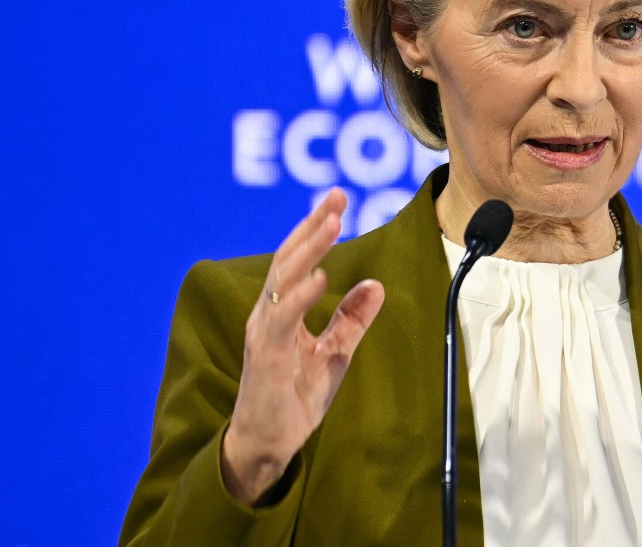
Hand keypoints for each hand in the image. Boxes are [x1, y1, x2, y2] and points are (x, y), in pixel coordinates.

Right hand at [220, 189, 385, 504]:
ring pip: (283, 281)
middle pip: (288, 259)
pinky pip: (283, 320)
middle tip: (336, 198)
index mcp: (281, 310)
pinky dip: (301, 296)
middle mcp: (268, 314)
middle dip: (313, 226)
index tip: (338, 199)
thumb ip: (351, 319)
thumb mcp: (334, 352)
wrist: (268, 444)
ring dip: (309, 250)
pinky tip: (322, 278)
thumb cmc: (294, 396)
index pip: (297, 259)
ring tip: (332, 224)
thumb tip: (376, 284)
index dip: (316, 228)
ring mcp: (265, 334)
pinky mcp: (268, 358)